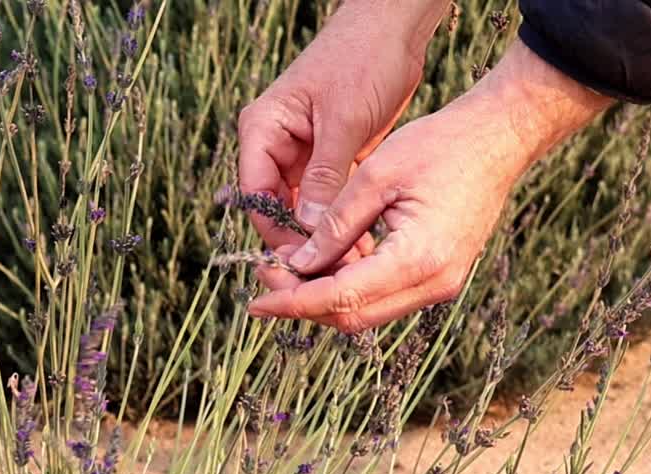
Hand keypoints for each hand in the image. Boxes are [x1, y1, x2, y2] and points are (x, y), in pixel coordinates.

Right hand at [237, 0, 446, 255]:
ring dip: (325, 235)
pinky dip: (341, 220)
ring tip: (354, 262)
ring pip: (303, 209)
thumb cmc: (363, 59)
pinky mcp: (329, 157)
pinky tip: (363, 242)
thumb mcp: (344, 120)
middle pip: (276, 208)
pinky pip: (327, 199)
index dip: (277, 232)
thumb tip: (311, 230)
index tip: (306, 262)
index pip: (256, 195)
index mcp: (262, 130)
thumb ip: (326, 175)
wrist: (394, 26)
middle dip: (304, 241)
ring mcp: (302, 152)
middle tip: (333, 271)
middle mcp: (276, 144)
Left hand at [249, 40, 613, 331]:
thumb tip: (296, 263)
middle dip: (303, 304)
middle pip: (352, 317)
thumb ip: (334, 224)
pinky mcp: (441, 275)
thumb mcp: (375, 175)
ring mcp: (442, 284)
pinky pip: (386, 295)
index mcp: (416, 260)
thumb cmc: (440, 145)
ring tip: (288, 271)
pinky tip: (324, 262)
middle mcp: (433, 284)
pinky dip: (350, 287)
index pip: (339, 298)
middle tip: (265, 281)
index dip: (292, 302)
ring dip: (325, 298)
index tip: (255, 299)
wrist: (500, 137)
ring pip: (367, 311)